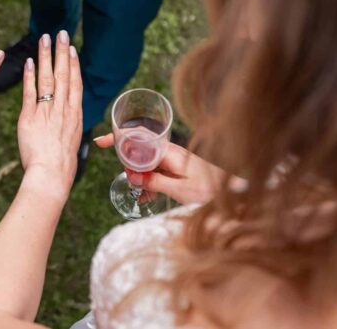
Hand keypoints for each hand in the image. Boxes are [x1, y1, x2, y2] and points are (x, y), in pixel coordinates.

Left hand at [17, 31, 82, 199]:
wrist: (52, 175)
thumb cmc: (61, 164)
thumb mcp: (71, 139)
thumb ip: (68, 122)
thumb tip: (66, 114)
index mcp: (75, 114)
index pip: (75, 83)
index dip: (73, 64)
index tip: (72, 48)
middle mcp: (63, 110)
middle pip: (63, 75)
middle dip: (62, 53)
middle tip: (60, 33)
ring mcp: (47, 112)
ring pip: (47, 79)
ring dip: (46, 57)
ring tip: (45, 40)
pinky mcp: (30, 118)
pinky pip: (30, 93)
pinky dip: (30, 76)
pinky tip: (30, 62)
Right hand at [93, 137, 227, 204]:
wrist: (235, 194)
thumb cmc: (211, 191)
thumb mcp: (179, 190)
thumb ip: (155, 182)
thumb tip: (132, 176)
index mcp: (168, 152)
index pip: (137, 138)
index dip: (117, 138)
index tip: (101, 142)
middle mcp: (169, 152)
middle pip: (138, 151)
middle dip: (129, 167)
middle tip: (134, 186)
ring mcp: (173, 159)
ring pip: (145, 163)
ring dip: (140, 178)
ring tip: (143, 197)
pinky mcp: (176, 168)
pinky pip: (155, 170)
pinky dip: (149, 181)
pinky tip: (149, 197)